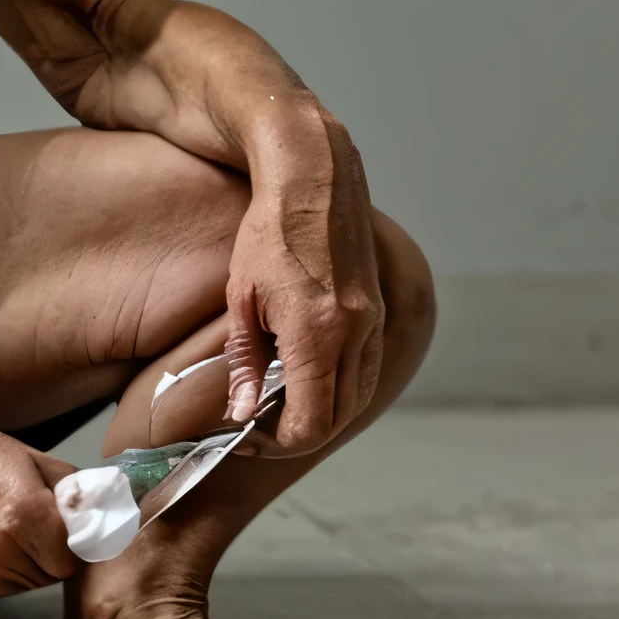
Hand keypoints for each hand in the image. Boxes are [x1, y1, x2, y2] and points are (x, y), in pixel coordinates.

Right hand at [0, 420, 78, 593]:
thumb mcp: (31, 458)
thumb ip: (70, 485)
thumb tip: (102, 504)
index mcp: (27, 514)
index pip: (73, 555)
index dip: (74, 543)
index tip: (68, 529)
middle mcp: (6, 548)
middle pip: (54, 573)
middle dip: (56, 554)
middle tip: (44, 530)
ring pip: (31, 584)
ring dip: (34, 566)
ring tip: (20, 536)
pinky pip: (6, 587)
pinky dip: (11, 571)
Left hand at [223, 108, 385, 456]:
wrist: (313, 176)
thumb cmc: (267, 231)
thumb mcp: (241, 297)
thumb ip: (243, 361)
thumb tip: (239, 415)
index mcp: (317, 333)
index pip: (310, 424)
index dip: (278, 441)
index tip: (249, 432)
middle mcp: (356, 332)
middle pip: (338, 418)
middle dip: (299, 431)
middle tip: (260, 422)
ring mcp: (373, 321)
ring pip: (360, 396)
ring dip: (325, 410)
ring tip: (281, 399)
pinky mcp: (378, 309)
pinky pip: (367, 366)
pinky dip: (342, 383)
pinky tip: (308, 371)